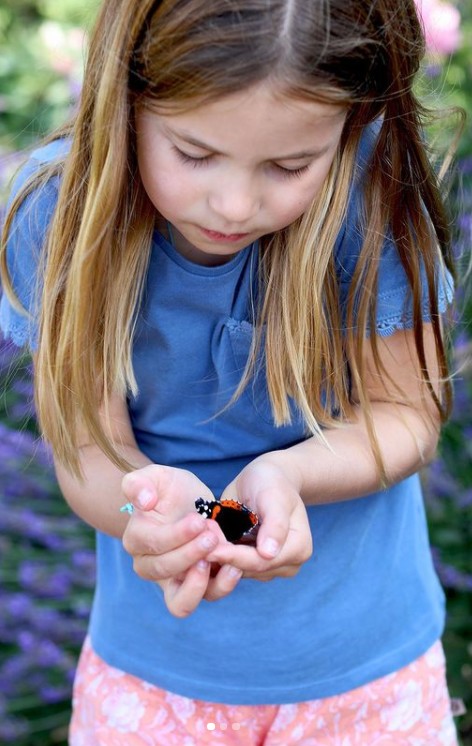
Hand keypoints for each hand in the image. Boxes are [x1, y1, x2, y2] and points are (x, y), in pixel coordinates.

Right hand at [121, 465, 241, 616]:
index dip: (176, 535)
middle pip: (165, 571)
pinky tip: (234, 567)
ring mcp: (172, 581)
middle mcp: (149, 566)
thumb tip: (143, 501)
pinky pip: (204, 598)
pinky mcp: (195, 587)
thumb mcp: (156, 476)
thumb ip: (139, 483)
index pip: (152, 544)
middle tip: (212, 536)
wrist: (190, 504)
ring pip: (181, 602)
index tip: (198, 520)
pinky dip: (221, 586)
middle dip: (190, 554)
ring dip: (202, 583)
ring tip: (223, 560)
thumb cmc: (170, 490)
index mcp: (136, 539)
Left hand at [205, 455, 311, 591]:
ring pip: (238, 571)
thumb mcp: (273, 495)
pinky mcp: (252, 564)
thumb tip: (269, 553)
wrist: (264, 479)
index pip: (262, 561)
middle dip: (223, 556)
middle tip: (195, 543)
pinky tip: (203, 542)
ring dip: (218, 556)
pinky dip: (218, 555)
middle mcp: (287, 563)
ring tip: (199, 539)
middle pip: (249, 569)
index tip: (208, 549)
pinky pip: (232, 566)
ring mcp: (270, 566)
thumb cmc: (271, 481)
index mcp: (299, 548)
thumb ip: (274, 523)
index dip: (234, 557)